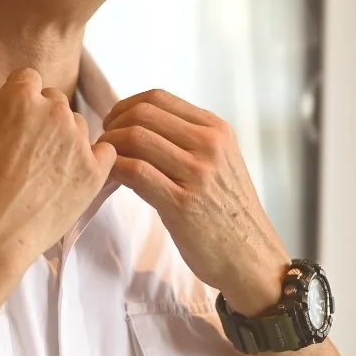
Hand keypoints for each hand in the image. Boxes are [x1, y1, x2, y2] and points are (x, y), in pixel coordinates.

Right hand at [0, 68, 116, 270]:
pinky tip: (75, 174)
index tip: (14, 116)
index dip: (19, 97)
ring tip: (46, 168)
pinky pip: (105, 152)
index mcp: (20, 98)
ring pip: (77, 125)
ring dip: (65, 137)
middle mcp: (54, 112)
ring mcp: (78, 142)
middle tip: (28, 146)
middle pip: (55, 100)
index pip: (28, 79)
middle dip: (43, 116)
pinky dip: (93, 158)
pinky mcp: (95, 172)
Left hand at [101, 89, 287, 313]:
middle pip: (142, 114)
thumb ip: (189, 141)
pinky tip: (110, 179)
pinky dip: (114, 170)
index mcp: (217, 130)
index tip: (113, 123)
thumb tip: (139, 124)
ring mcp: (197, 173)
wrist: (252, 258)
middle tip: (103, 144)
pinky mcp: (182, 204)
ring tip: (104, 163)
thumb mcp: (221, 162)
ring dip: (109, 148)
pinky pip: (136, 172)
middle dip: (113, 125)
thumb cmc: (229, 212)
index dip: (125, 106)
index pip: (158, 97)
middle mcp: (209, 145)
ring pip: (135, 139)